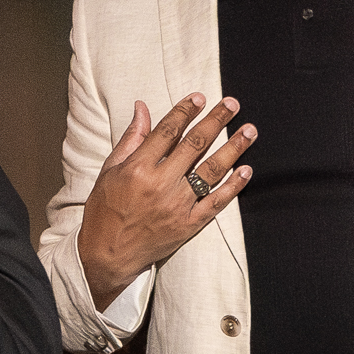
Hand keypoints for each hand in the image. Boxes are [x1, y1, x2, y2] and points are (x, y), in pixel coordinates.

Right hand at [76, 94, 255, 309]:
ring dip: (233, 148)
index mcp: (138, 168)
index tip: (200, 97)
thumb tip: (142, 107)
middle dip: (216, 121)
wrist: (106, 255)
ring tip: (250, 131)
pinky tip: (246, 170)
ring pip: (211, 171)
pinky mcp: (188, 225)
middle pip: (195, 145)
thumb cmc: (104, 211)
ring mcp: (177, 206)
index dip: (185, 111)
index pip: (167, 131)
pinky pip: (216, 203)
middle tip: (232, 104)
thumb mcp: (109, 171)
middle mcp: (161, 184)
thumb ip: (130, 139)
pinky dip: (233, 186)